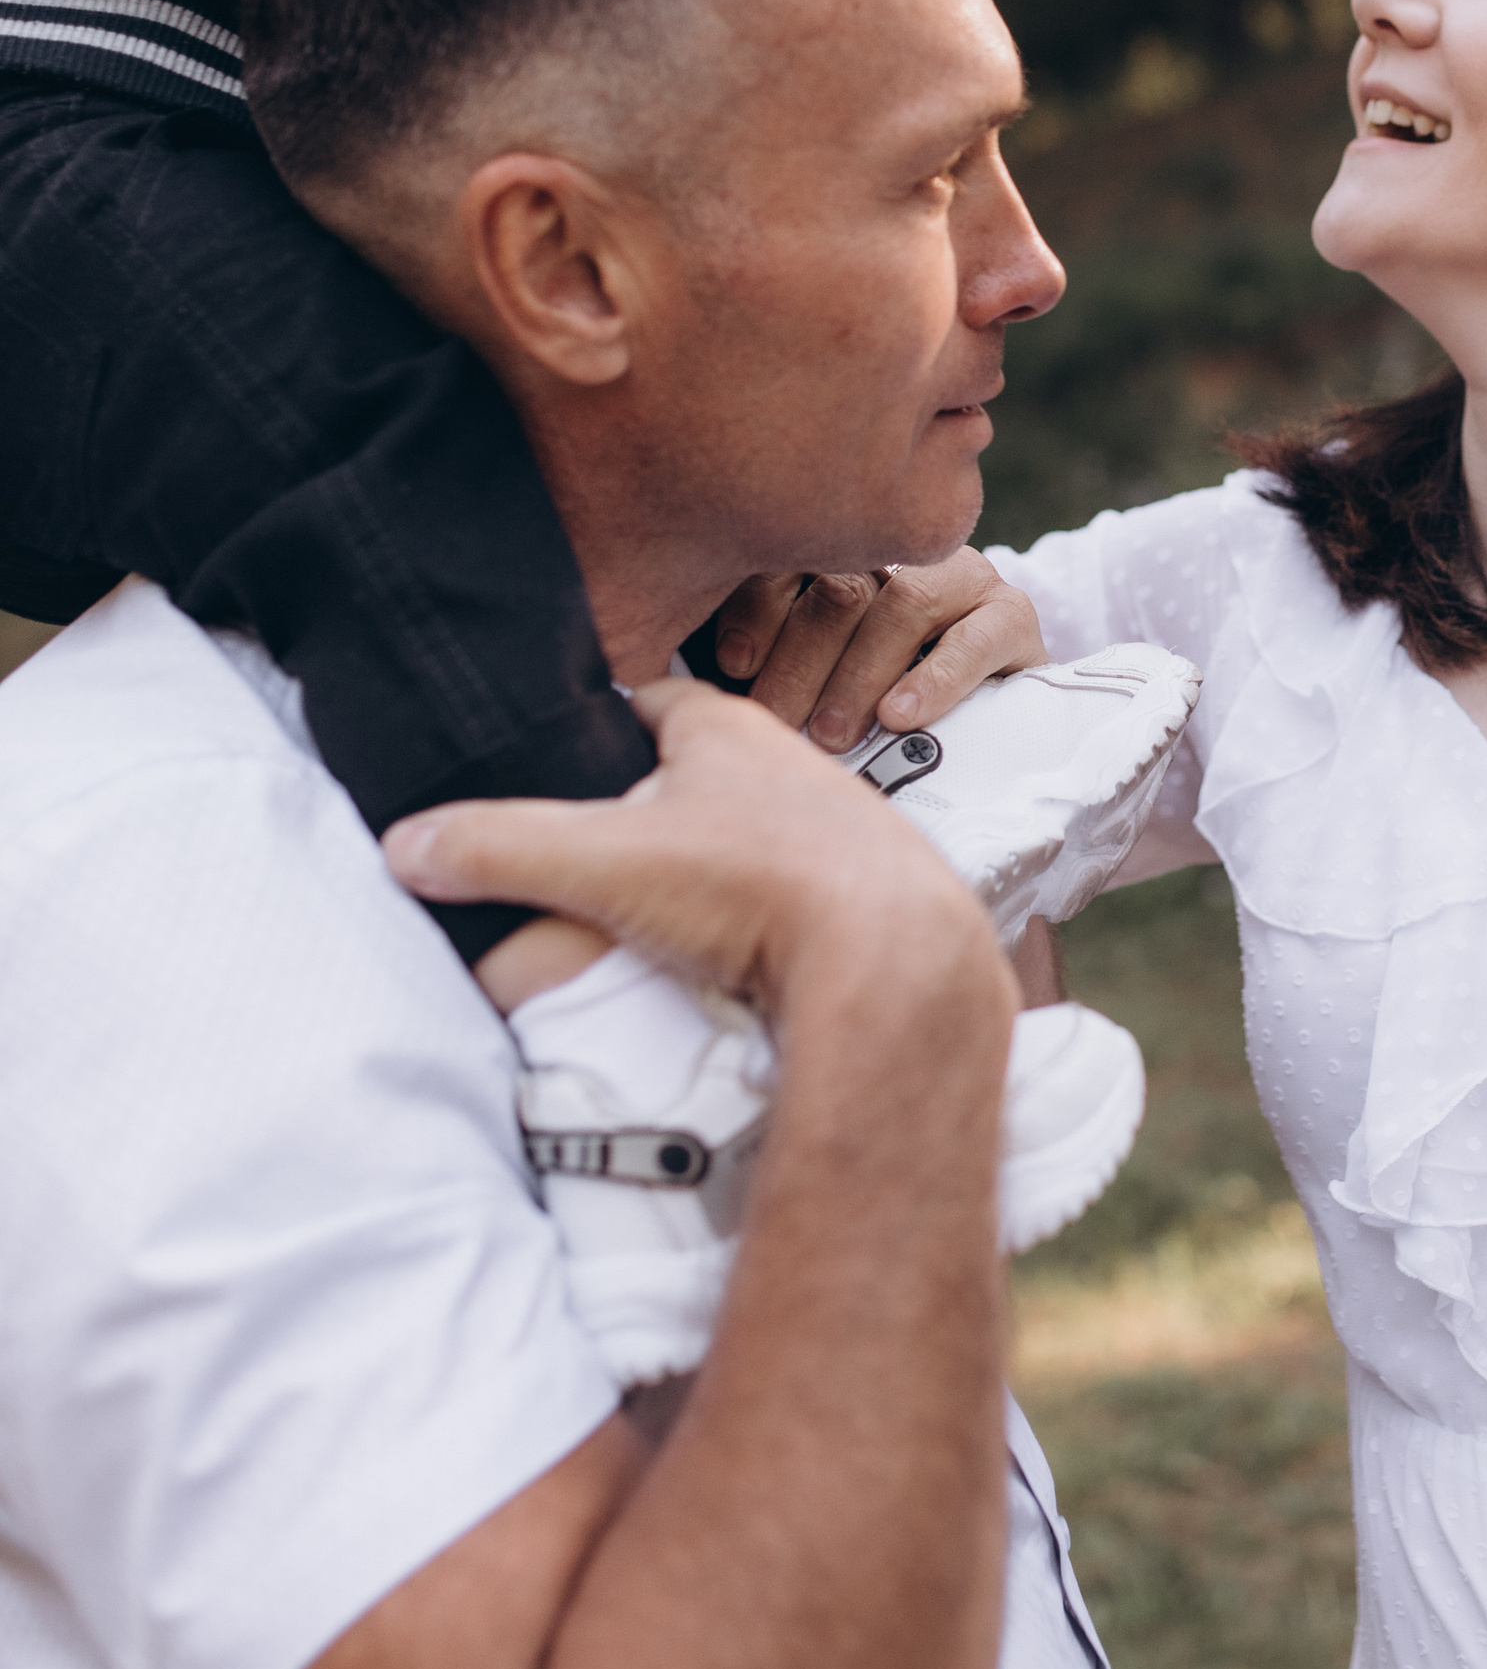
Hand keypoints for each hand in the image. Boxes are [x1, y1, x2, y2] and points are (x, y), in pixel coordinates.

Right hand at [385, 675, 999, 1019]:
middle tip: (583, 855)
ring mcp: (830, 827)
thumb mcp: (603, 860)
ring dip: (697, 866)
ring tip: (644, 912)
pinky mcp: (857, 894)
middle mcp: (786, 762)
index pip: (639, 703)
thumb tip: (406, 846)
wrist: (898, 965)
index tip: (550, 763)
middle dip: (638, 809)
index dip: (588, 730)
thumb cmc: (764, 886)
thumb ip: (499, 848)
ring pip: (741, 833)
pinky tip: (722, 950)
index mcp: (724, 727)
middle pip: (688, 773)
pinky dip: (748, 913)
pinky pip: (784, 891)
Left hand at [705, 553, 1045, 753]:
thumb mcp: (820, 685)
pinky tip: (899, 716)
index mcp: (842, 557)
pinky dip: (934, 679)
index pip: (790, 563)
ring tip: (835, 734)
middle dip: (801, 663)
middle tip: (780, 725)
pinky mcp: (1012, 614)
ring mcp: (960, 578)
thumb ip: (775, 671)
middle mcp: (900, 555)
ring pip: (902, 604)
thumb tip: (715, 697)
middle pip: (840, 588)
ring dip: (859, 675)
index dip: (757, 610)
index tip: (736, 666)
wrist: (999, 719)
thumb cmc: (882, 707)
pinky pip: (974, 638)